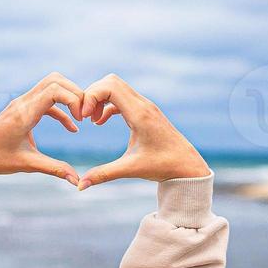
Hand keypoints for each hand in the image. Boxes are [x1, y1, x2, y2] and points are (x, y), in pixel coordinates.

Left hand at [0, 73, 84, 188]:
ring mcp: (22, 103)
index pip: (54, 90)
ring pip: (51, 85)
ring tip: (81, 118)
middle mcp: (23, 103)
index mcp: (24, 114)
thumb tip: (77, 181)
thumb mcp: (28, 165)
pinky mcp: (22, 108)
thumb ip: (55, 169)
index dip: (74, 99)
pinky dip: (61, 108)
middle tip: (86, 115)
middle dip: (75, 93)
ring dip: (69, 97)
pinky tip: (72, 127)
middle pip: (55, 80)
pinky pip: (47, 100)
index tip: (81, 120)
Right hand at [77, 74, 208, 188]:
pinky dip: (108, 105)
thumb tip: (80, 186)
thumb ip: (104, 175)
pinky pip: (121, 97)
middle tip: (84, 117)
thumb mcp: (131, 169)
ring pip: (116, 87)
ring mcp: (145, 106)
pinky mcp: (145, 111)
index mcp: (139, 114)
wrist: (187, 165)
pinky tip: (100, 121)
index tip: (84, 118)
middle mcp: (143, 105)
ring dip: (100, 99)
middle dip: (92, 95)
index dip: (91, 97)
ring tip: (91, 120)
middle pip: (110, 81)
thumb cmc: (163, 166)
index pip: (109, 87)